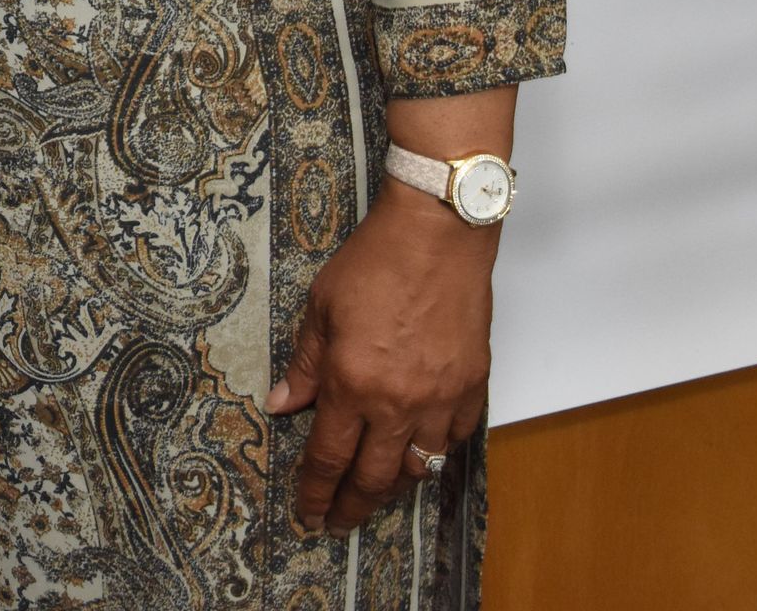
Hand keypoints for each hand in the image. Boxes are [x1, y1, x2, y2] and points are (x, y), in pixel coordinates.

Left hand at [266, 182, 493, 535]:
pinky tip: (423, 444)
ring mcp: (440, 399)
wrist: (436, 233)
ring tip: (378, 487)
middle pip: (374, 478)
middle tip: (338, 522)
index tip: (308, 513)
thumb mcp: (321, 306)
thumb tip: (283, 404)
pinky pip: (455, 438)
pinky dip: (437, 449)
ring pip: (419, 466)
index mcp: (352, 382)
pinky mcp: (472, 387)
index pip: (328, 458)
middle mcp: (397, 402)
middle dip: (352, 507)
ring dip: (396, 483)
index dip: (315, 492)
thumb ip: (305, 363)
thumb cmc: (375, 260)